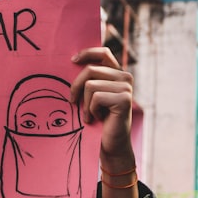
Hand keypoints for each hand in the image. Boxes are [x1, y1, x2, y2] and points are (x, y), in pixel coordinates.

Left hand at [69, 47, 137, 197]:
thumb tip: (71, 62)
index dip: (87, 53)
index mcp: (118, 74)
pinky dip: (91, 110)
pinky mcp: (124, 99)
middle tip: (72, 102)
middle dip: (76, 87)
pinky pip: (95, 97)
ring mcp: (126, 88)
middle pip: (90, 70)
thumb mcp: (92, 95)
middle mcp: (125, 78)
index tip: (72, 60)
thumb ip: (89, 79)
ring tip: (89, 114)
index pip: (103, 53)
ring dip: (84, 103)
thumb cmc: (98, 119)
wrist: (111, 144)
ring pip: (90, 85)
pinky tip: (97, 119)